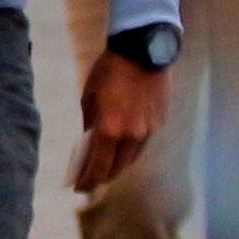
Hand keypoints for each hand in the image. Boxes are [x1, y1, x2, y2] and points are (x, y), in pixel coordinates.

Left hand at [75, 53, 173, 195]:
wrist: (143, 50)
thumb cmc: (109, 71)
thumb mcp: (89, 97)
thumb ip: (90, 124)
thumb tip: (88, 143)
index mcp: (109, 129)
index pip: (97, 167)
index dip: (87, 181)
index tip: (78, 188)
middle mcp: (131, 136)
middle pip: (116, 167)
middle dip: (102, 177)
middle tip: (91, 181)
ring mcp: (148, 130)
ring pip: (132, 158)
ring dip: (118, 165)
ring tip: (106, 168)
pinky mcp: (160, 122)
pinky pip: (143, 143)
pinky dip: (131, 149)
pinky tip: (122, 148)